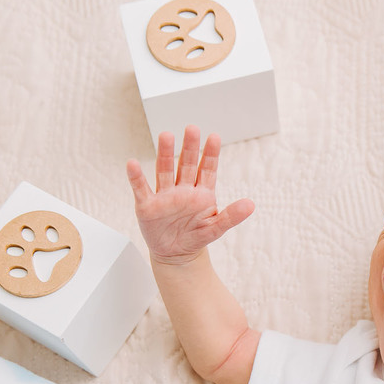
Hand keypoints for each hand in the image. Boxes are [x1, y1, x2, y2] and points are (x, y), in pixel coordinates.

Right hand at [127, 126, 253, 264]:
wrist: (176, 255)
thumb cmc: (196, 237)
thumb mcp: (216, 228)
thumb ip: (231, 216)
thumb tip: (251, 204)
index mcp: (202, 193)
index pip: (207, 169)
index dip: (210, 154)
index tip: (214, 137)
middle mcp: (183, 190)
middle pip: (186, 164)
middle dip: (189, 147)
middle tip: (192, 128)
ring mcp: (165, 196)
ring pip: (165, 171)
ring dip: (165, 154)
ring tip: (166, 136)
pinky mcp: (148, 205)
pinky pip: (141, 189)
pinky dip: (136, 177)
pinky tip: (133, 164)